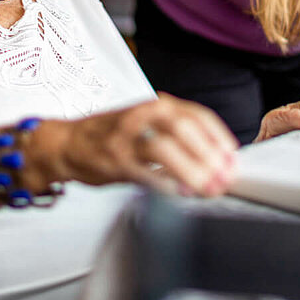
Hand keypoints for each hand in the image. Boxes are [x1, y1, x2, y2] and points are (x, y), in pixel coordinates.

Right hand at [37, 93, 238, 197]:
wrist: (67, 143)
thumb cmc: (111, 135)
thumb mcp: (147, 123)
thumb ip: (177, 136)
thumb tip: (215, 159)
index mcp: (155, 104)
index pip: (197, 115)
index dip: (218, 137)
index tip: (232, 158)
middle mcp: (141, 115)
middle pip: (183, 128)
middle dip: (209, 155)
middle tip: (224, 177)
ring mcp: (125, 138)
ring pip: (163, 148)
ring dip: (190, 170)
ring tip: (206, 188)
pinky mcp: (113, 160)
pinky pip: (142, 173)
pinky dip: (164, 185)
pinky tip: (179, 195)